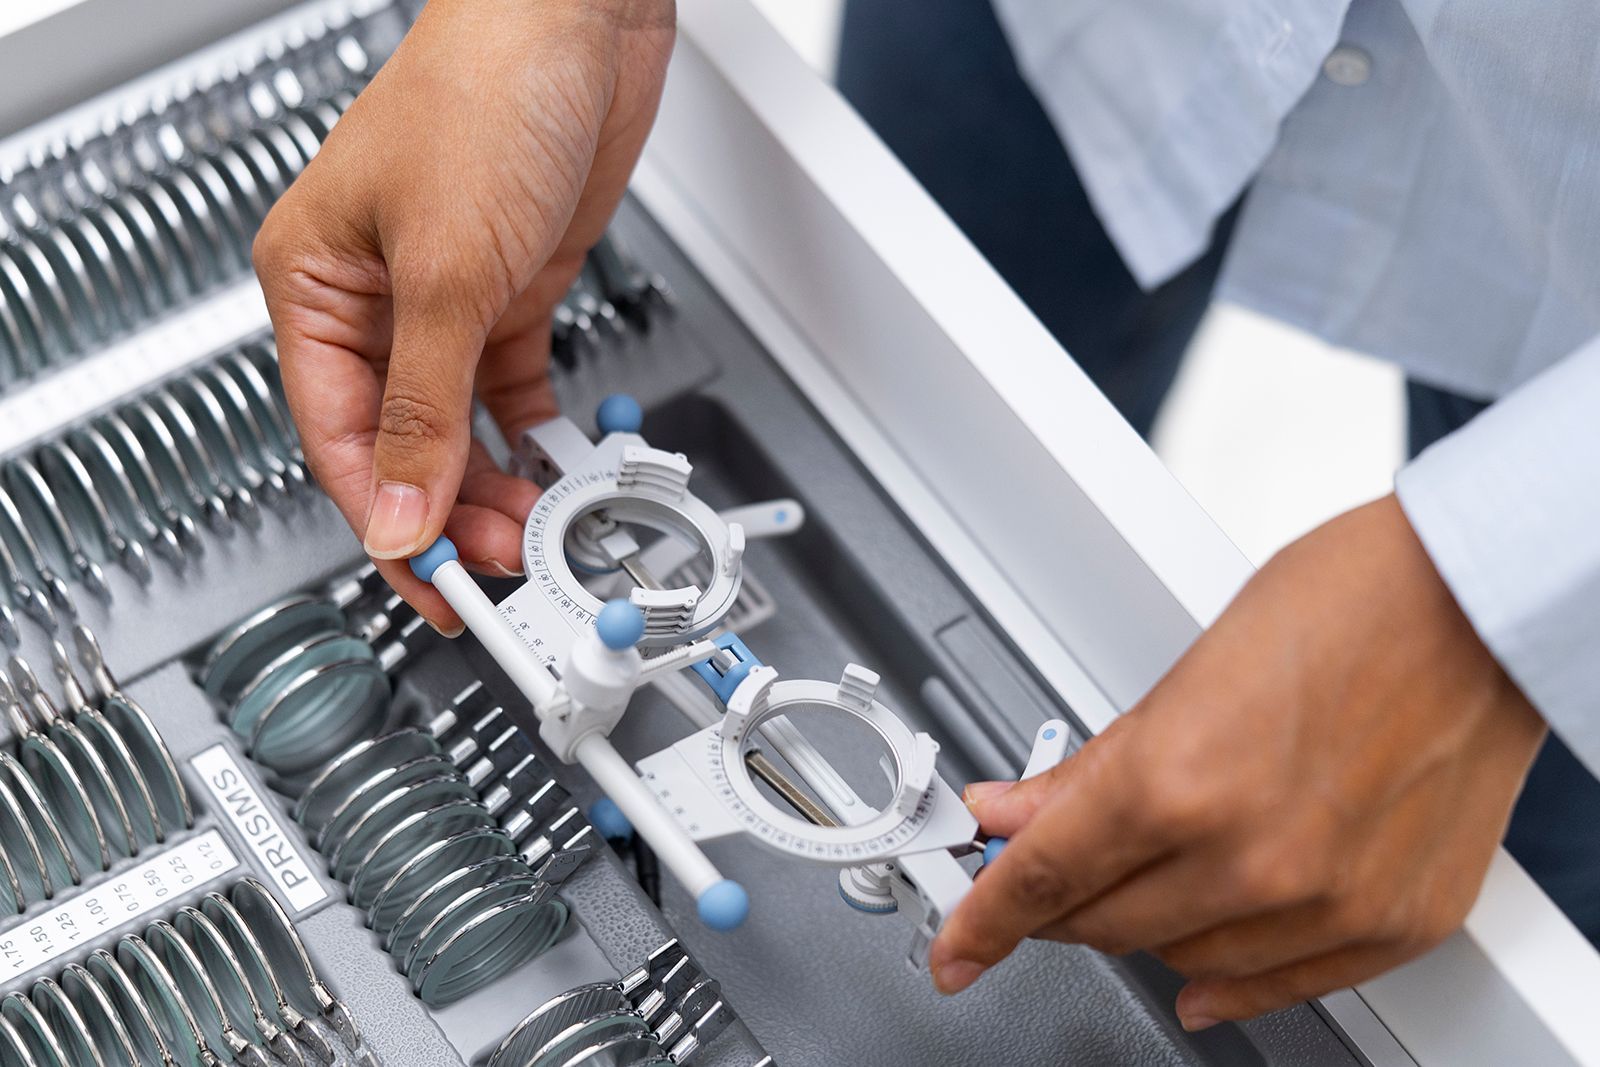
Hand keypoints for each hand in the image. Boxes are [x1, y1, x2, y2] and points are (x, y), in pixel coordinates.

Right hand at [253, 0, 674, 630]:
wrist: (577, 20)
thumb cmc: (486, 93)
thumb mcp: (447, 271)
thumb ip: (425, 404)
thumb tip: (400, 510)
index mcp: (316, 284)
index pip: (341, 436)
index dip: (387, 515)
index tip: (434, 579)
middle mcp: (375, 299)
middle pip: (400, 442)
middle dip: (449, 512)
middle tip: (501, 568)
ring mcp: (445, 299)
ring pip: (457, 426)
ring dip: (494, 484)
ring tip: (537, 531)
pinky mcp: (509, 292)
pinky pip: (507, 391)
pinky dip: (530, 435)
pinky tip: (549, 471)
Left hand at [929, 494, 1545, 1027]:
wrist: (1476, 605)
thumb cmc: (1346, 605)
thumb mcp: (1185, 672)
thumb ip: (1089, 768)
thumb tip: (1012, 813)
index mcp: (1179, 780)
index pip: (1042, 877)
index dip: (981, 919)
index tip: (955, 946)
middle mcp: (1250, 855)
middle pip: (1104, 923)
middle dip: (1057, 904)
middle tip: (1042, 877)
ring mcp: (1326, 900)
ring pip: (1182, 959)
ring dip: (1142, 926)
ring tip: (1141, 879)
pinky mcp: (1392, 924)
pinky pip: (1281, 988)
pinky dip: (1227, 983)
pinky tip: (1199, 979)